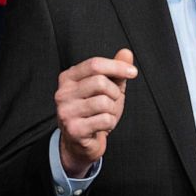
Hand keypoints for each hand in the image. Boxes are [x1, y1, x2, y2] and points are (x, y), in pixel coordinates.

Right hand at [55, 48, 135, 177]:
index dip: (117, 66)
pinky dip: (110, 123)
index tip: (133, 72)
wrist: (81, 142)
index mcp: (68, 78)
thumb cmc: (95, 112)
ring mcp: (66, 111)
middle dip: (114, 92)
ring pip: (104, 102)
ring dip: (112, 110)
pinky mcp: (73, 129)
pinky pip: (104, 120)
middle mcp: (62, 93)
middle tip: (112, 101)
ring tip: (105, 115)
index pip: (95, 64)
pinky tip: (102, 126)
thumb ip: (115, 71)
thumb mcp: (107, 88)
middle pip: (100, 82)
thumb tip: (126, 53)